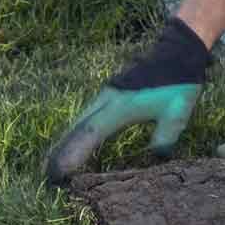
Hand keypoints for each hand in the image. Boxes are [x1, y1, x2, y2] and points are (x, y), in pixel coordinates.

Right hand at [45, 17, 210, 183]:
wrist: (178, 51)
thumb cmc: (178, 83)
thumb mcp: (177, 112)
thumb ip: (164, 136)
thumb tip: (154, 158)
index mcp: (122, 105)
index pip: (91, 132)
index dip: (73, 152)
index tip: (58, 171)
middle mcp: (108, 99)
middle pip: (78, 127)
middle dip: (60, 149)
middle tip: (46, 173)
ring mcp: (107, 95)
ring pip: (80, 120)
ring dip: (66, 140)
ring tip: (52, 161)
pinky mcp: (111, 93)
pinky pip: (87, 115)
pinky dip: (77, 131)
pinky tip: (75, 140)